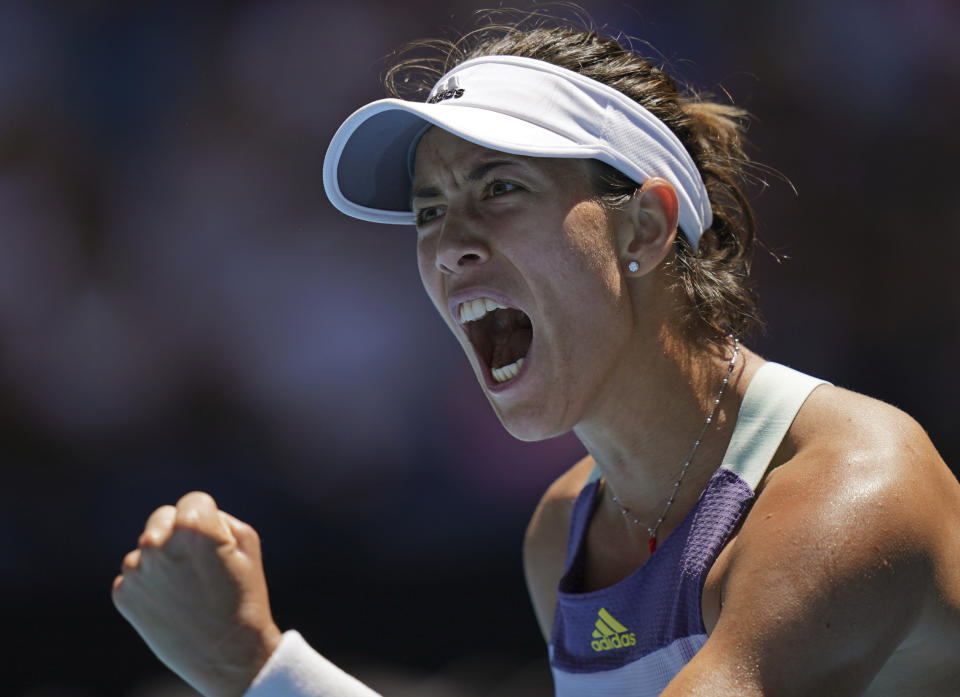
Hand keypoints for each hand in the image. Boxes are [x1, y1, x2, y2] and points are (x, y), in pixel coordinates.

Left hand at [112, 492, 282, 696]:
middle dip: (179, 532)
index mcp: (192, 527)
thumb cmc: (244, 595)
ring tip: (187, 588)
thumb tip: (189, 516)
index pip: (194, 500)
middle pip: (164, 518)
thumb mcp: (247, 544)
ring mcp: (136, 570)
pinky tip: (172, 603)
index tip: (216, 542)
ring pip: (148, 547)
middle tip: (199, 563)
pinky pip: (136, 574)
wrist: (228, 655)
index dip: (209, 519)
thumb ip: (217, 518)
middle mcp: (156, 543)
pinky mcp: (123, 594)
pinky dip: (151, 584)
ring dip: (163, 559)